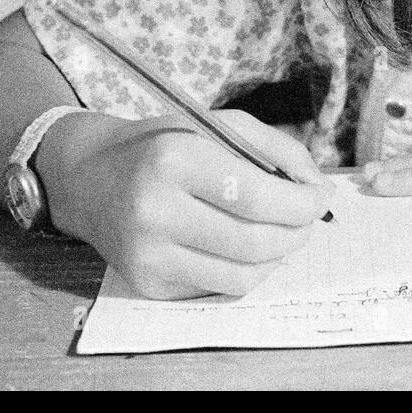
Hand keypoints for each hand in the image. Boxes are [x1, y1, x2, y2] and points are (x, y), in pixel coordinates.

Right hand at [37, 109, 334, 299]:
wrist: (90, 179)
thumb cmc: (165, 146)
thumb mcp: (217, 124)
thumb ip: (276, 149)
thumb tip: (318, 188)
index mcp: (174, 161)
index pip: (258, 198)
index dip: (303, 204)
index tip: (321, 196)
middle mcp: (155, 211)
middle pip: (255, 242)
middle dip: (298, 233)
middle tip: (308, 218)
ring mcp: (147, 255)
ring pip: (243, 275)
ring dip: (279, 257)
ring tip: (282, 233)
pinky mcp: (147, 284)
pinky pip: (219, 287)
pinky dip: (247, 270)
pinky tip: (245, 247)